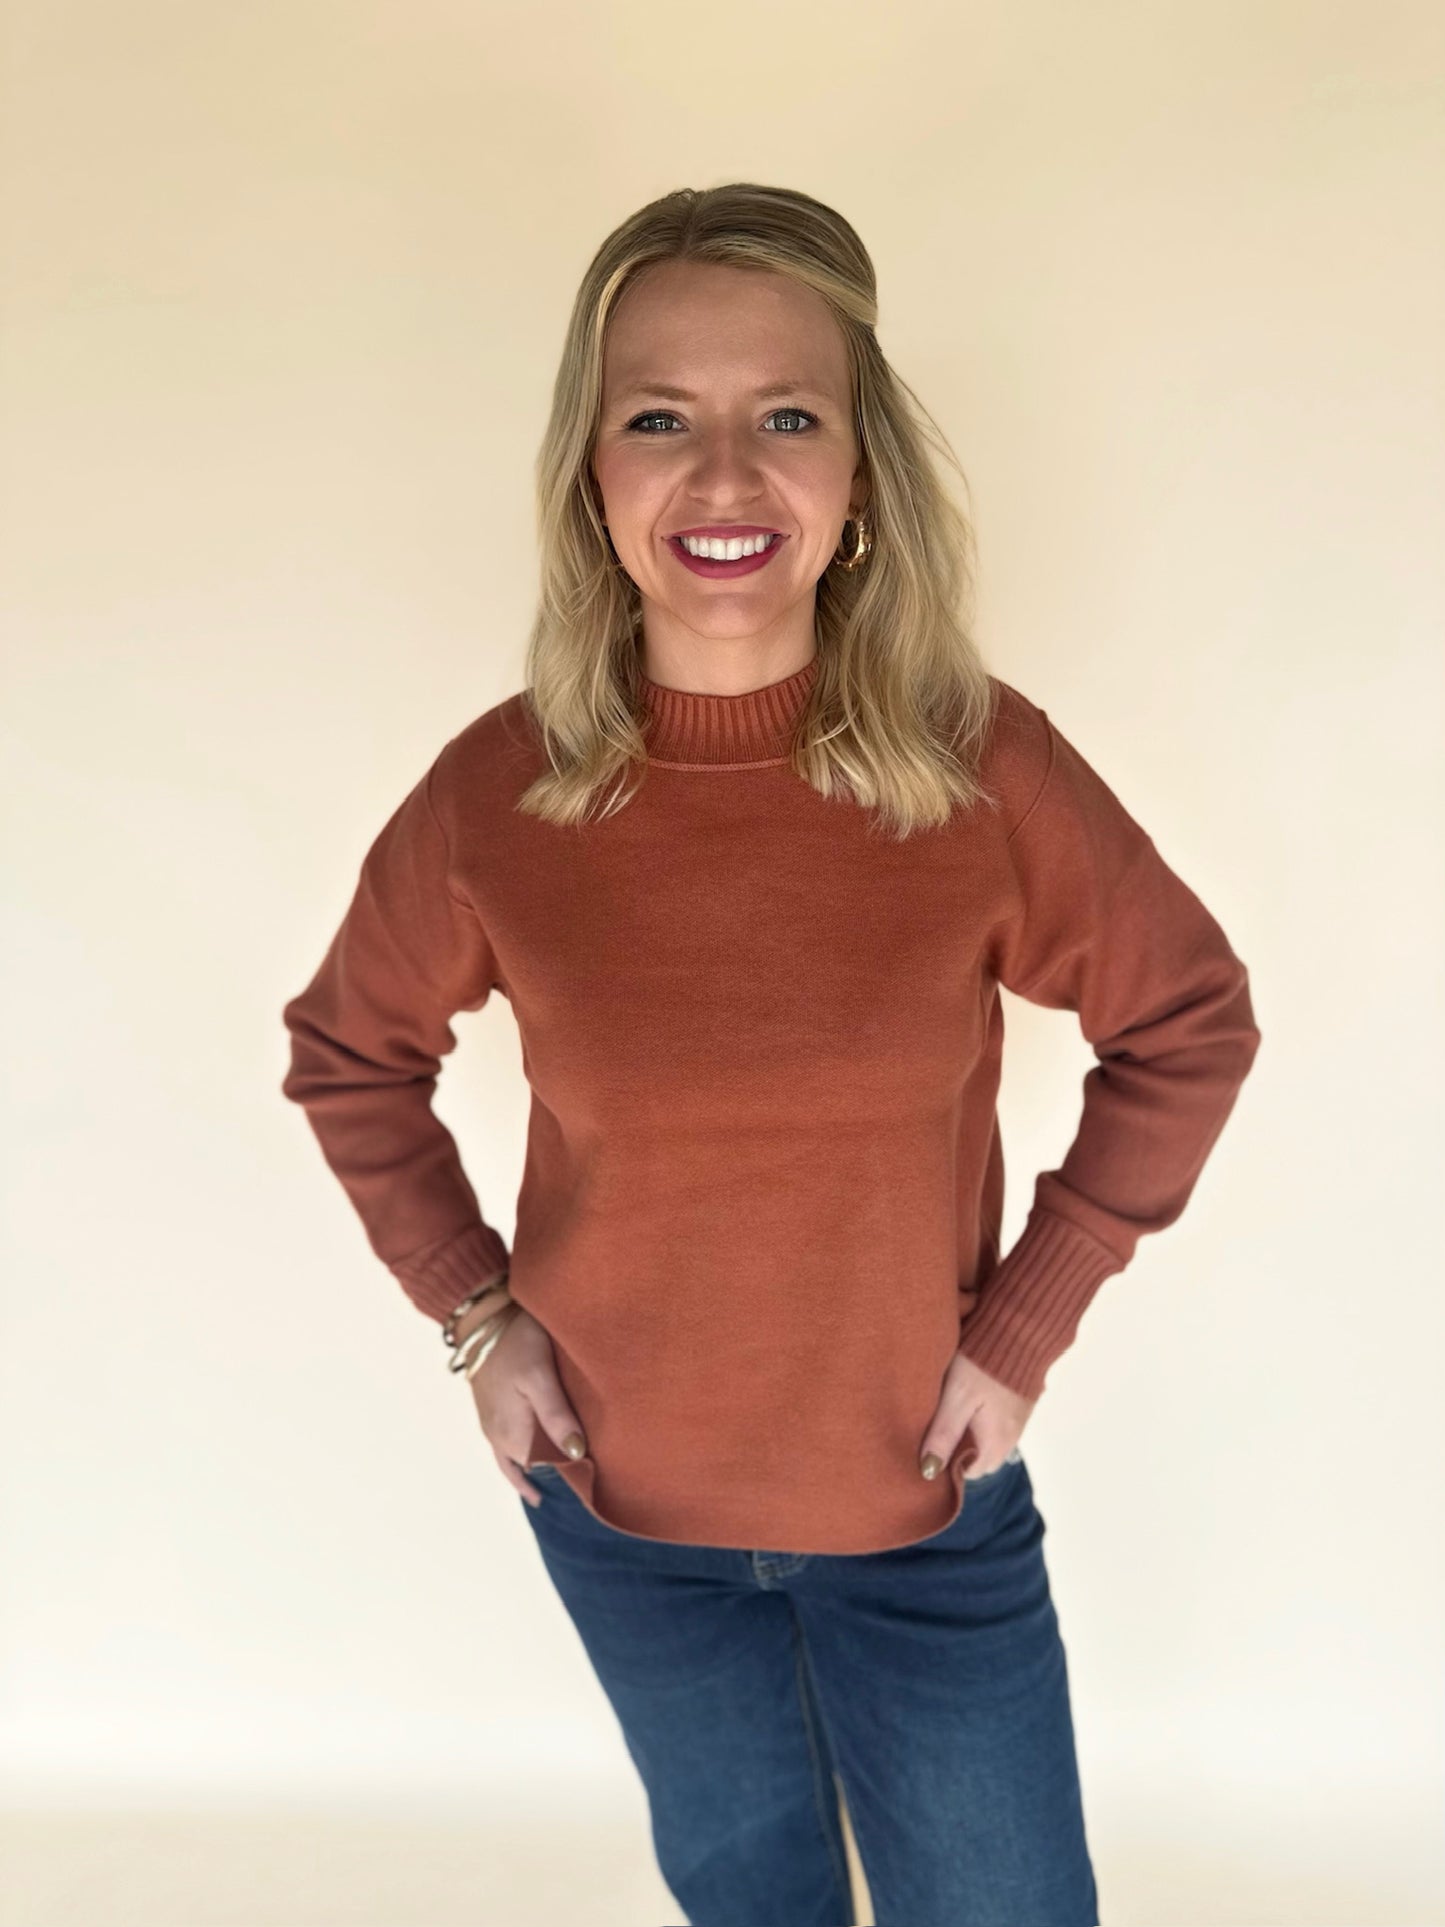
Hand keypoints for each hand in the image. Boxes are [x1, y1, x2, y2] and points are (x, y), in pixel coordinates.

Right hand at [464, 1304, 586, 1506]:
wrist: (482, 1318)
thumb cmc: (515, 1342)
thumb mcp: (539, 1375)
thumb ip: (556, 1415)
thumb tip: (576, 1454)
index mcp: (512, 1434)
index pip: (548, 1467)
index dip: (572, 1470)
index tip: (599, 1470)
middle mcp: (498, 1437)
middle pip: (534, 1465)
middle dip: (558, 1471)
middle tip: (589, 1476)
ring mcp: (492, 1426)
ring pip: (519, 1459)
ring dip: (541, 1465)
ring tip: (567, 1474)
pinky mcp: (490, 1413)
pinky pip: (505, 1450)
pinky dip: (520, 1462)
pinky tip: (531, 1463)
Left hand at [918, 1347, 1037, 1481]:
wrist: (1021, 1332)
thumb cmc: (983, 1364)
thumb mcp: (956, 1397)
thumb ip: (943, 1433)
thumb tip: (928, 1470)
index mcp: (995, 1444)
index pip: (967, 1473)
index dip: (946, 1463)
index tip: (928, 1446)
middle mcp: (1011, 1439)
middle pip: (978, 1458)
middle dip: (957, 1449)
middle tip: (934, 1427)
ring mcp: (1017, 1422)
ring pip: (987, 1440)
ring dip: (968, 1432)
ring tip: (949, 1411)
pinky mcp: (1019, 1406)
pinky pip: (996, 1424)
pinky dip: (980, 1419)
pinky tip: (968, 1400)